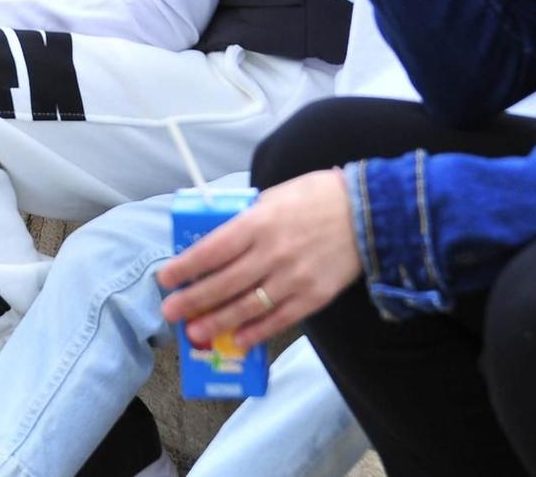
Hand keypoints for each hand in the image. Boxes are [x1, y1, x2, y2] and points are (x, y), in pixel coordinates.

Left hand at [156, 170, 361, 350]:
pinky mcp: (313, 296)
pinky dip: (256, 332)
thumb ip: (247, 220)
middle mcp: (272, 252)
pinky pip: (278, 319)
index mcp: (259, 222)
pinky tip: (237, 340)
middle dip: (193, 300)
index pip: (212, 249)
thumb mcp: (274, 196)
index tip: (166, 278)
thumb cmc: (317, 198)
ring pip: (247, 307)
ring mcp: (293, 277)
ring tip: (195, 333)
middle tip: (171, 312)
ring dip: (217, 322)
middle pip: (224, 283)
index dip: (186, 267)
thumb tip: (219, 242)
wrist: (368, 212)